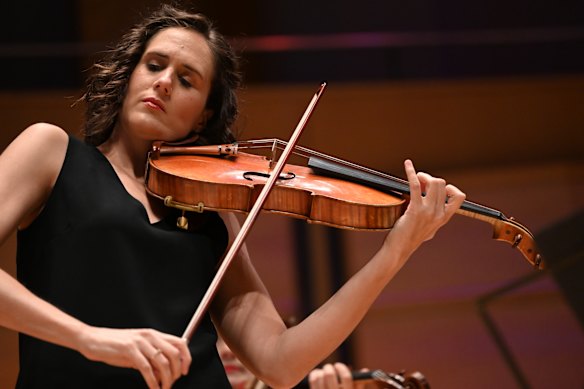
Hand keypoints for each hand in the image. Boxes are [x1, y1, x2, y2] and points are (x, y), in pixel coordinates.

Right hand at [77, 326, 191, 388]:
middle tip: (172, 383)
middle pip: (174, 353)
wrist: (92, 339)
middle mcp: (149, 336)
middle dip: (176, 372)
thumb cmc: (114, 346)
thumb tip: (163, 374)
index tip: (185, 371)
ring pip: (162, 362)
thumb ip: (151, 360)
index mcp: (153, 334)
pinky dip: (152, 381)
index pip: (179, 343)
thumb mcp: (137, 351)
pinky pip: (146, 368)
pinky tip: (153, 388)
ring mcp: (140, 342)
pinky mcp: (129, 349)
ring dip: (166, 379)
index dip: (186, 358)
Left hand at [307, 363, 373, 388]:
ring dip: (321, 372)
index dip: (341, 368)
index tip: (338, 365)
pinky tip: (317, 375)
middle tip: (329, 367)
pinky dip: (314, 375)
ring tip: (323, 372)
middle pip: (329, 375)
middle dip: (329, 368)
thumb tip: (365, 370)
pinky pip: (313, 381)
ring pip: (320, 377)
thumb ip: (359, 386)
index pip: (346, 377)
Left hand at [385, 159, 465, 255]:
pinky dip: (411, 172)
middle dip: (430, 179)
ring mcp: (428, 212)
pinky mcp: (415, 210)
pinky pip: (416, 185)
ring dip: (423, 176)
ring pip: (434, 182)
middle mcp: (439, 214)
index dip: (449, 187)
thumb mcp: (429, 229)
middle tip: (419, 183)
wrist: (399, 249)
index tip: (435, 190)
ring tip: (416, 178)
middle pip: (442, 184)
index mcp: (444, 218)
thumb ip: (434, 217)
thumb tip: (435, 207)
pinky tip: (407, 164)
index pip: (459, 197)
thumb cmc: (410, 239)